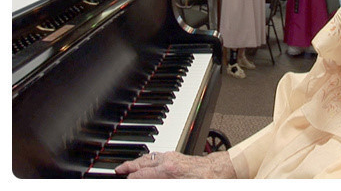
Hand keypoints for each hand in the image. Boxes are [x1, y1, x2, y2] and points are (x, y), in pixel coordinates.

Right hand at [114, 150, 234, 178]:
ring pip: (149, 157)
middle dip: (128, 168)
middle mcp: (168, 161)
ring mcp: (173, 156)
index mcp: (167, 171)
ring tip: (127, 166)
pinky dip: (148, 158)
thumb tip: (147, 180)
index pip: (140, 176)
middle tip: (117, 170)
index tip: (120, 179)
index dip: (129, 179)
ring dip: (136, 162)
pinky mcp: (178, 156)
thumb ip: (160, 182)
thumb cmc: (207, 181)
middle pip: (142, 164)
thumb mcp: (183, 186)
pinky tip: (147, 161)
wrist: (222, 169)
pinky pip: (157, 155)